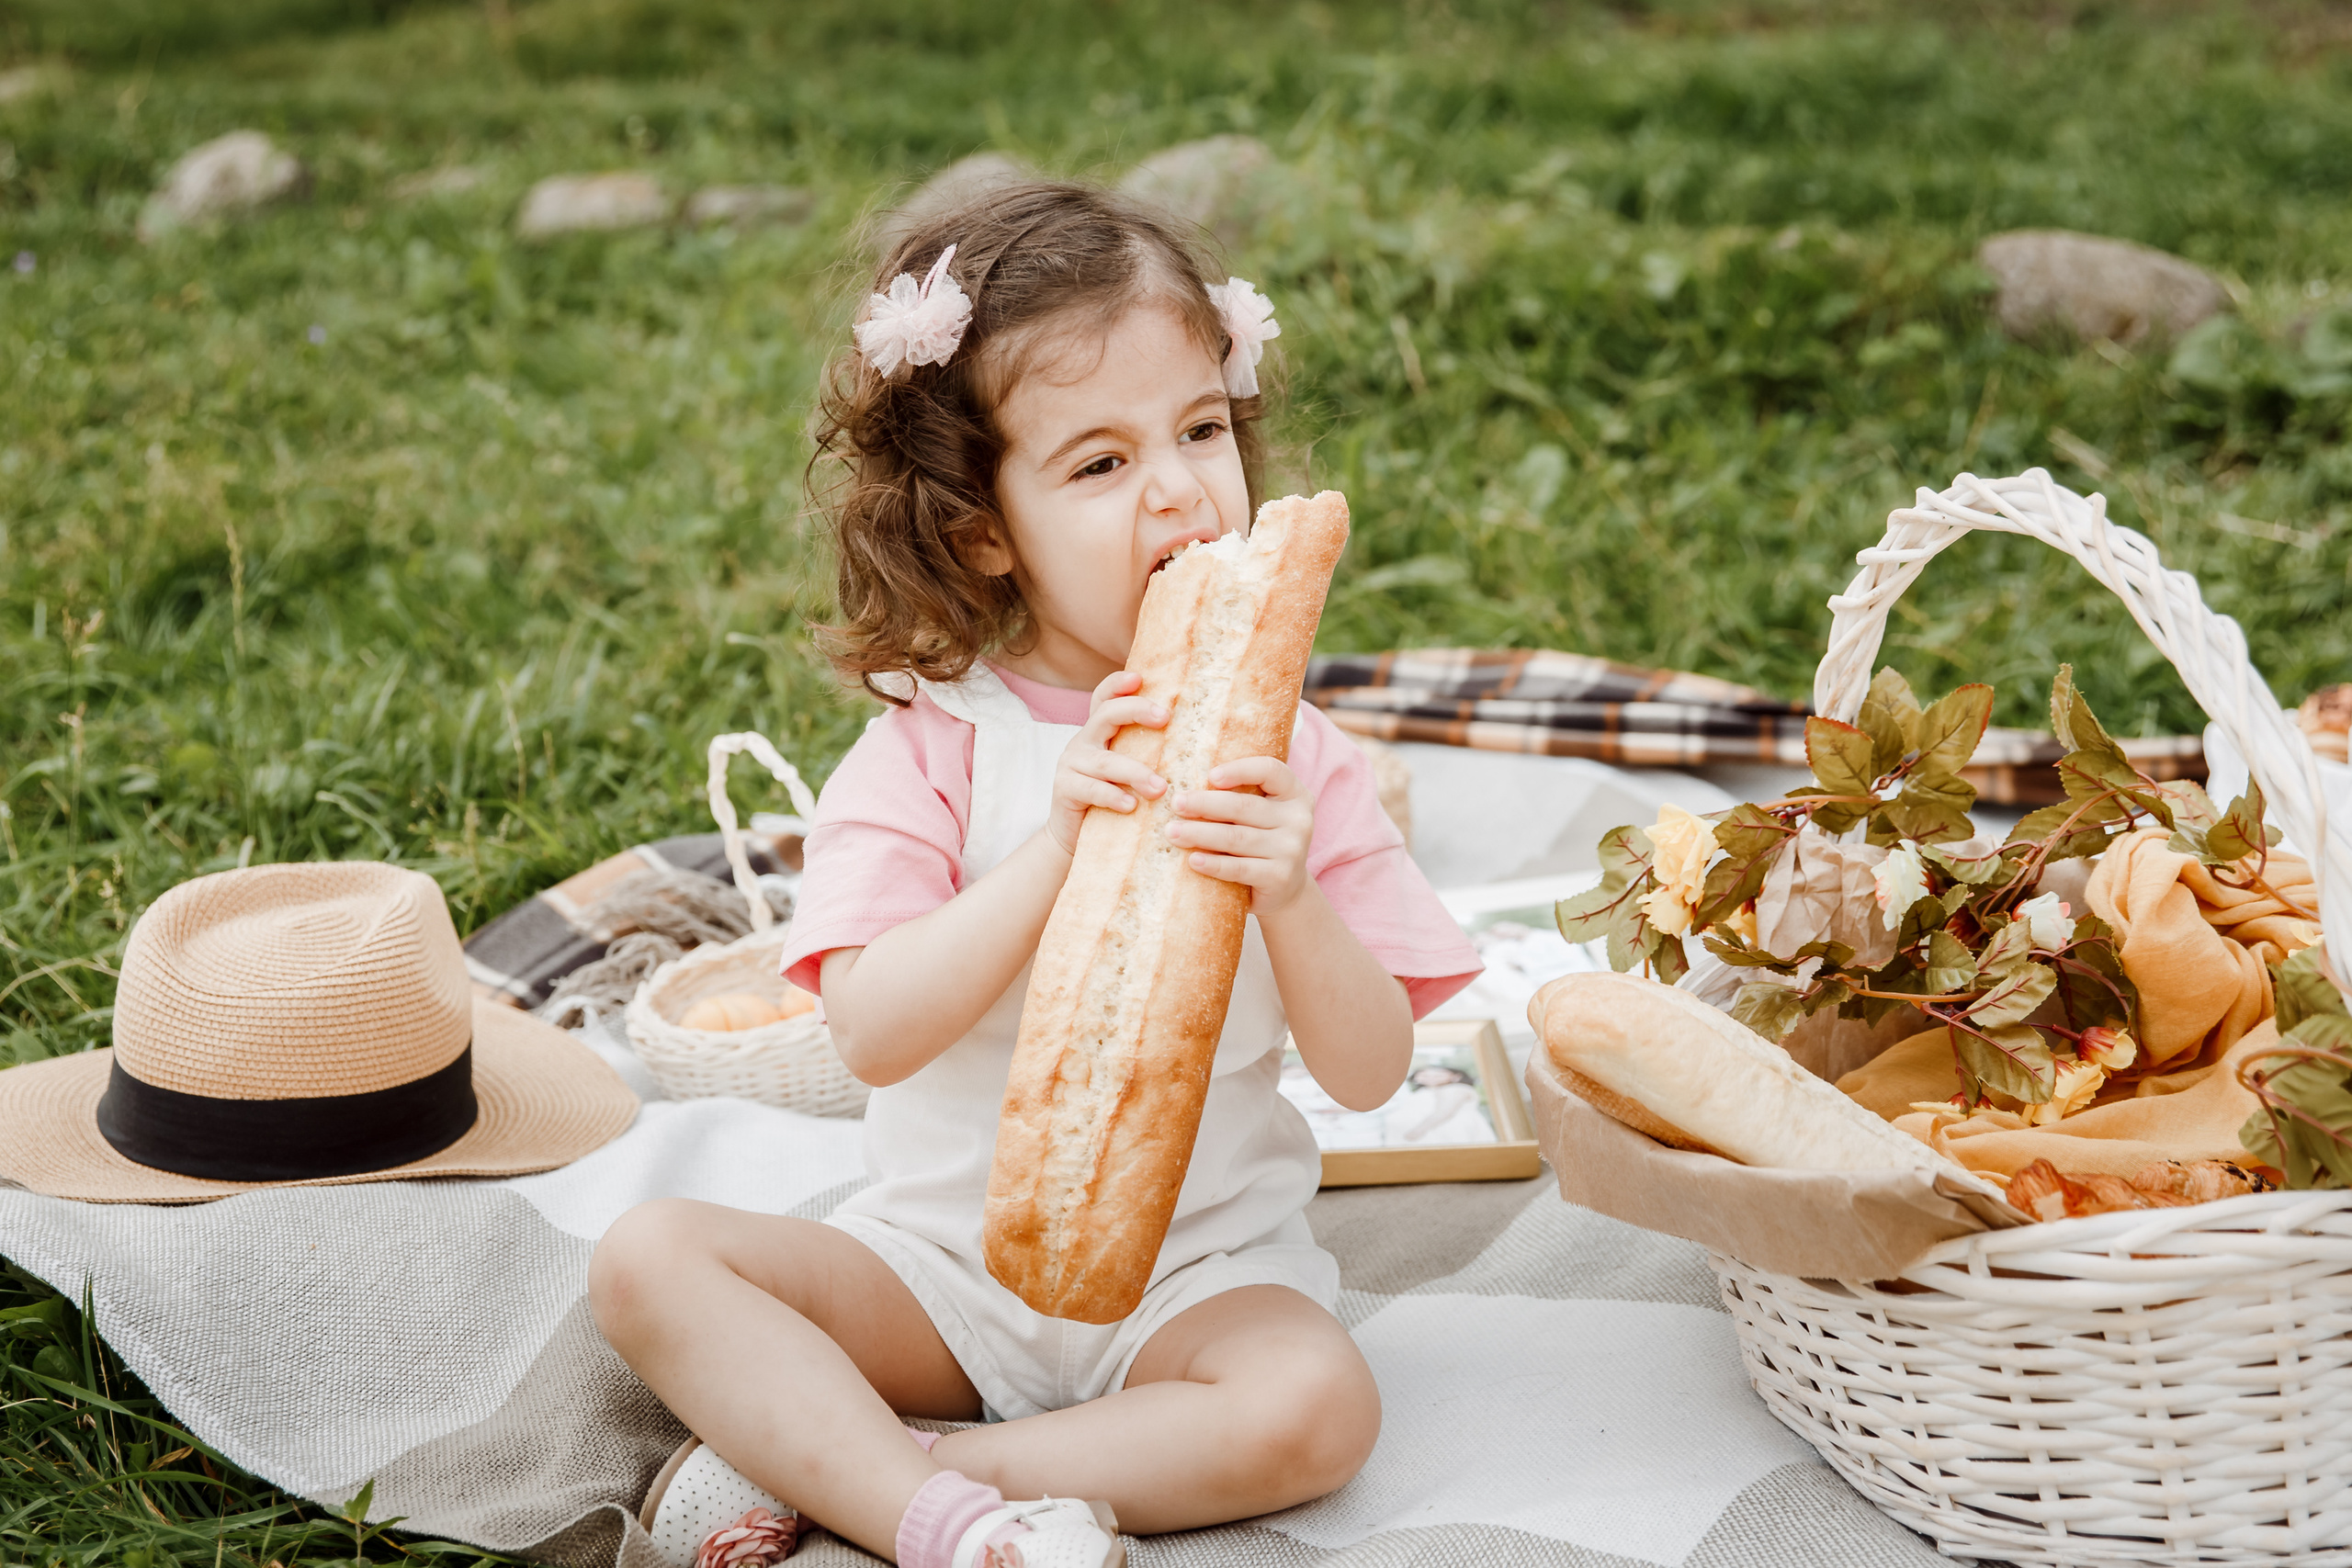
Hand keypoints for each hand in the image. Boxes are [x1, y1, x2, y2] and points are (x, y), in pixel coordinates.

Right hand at [1047, 670, 1167, 855]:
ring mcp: (1071, 764)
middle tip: (1165, 718)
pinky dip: (1112, 796)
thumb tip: (1198, 746)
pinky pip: (1091, 789)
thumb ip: (1148, 756)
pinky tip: (1131, 805)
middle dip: (1136, 710)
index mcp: (1099, 733)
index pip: (1104, 699)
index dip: (1117, 684)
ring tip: (1160, 788)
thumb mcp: (1128, 774)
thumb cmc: (1112, 803)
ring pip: (1105, 761)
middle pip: (1106, 715)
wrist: (1074, 838)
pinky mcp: (1064, 789)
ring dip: (1135, 772)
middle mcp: (1083, 742)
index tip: (1139, 678)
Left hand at [1167, 756, 1315, 914]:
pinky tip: (1193, 860)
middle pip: (1244, 806)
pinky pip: (1239, 868)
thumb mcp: (1263, 814)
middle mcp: (1299, 820)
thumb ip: (1241, 796)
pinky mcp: (1279, 877)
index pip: (1270, 770)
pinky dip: (1213, 863)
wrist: (1286, 888)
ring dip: (1199, 834)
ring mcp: (1291, 850)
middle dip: (1204, 804)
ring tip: (1172, 832)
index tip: (1209, 776)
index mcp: (1295, 794)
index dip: (1240, 770)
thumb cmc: (1262, 841)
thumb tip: (1187, 784)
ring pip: (1236, 838)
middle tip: (1176, 804)